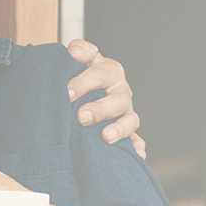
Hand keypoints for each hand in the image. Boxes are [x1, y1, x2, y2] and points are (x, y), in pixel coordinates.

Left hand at [65, 39, 144, 157]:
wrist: (87, 89)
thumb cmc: (82, 73)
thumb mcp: (81, 56)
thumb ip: (79, 50)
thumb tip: (74, 52)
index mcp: (111, 71)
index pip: (99, 74)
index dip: (83, 83)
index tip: (67, 94)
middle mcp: (122, 92)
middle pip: (118, 100)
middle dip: (101, 109)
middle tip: (82, 117)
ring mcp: (126, 112)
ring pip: (131, 120)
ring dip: (120, 129)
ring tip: (105, 138)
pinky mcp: (128, 131)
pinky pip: (138, 141)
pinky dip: (138, 148)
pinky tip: (136, 155)